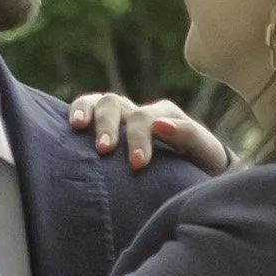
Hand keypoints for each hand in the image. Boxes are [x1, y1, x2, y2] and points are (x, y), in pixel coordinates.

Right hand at [67, 91, 229, 174]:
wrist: (199, 173)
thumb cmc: (202, 164)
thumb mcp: (203, 150)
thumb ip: (188, 135)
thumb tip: (160, 126)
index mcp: (165, 115)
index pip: (145, 119)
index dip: (139, 138)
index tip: (136, 163)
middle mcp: (140, 113)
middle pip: (117, 104)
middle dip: (108, 125)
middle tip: (105, 150)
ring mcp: (123, 119)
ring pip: (101, 102)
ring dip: (88, 113)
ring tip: (79, 127)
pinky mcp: (108, 129)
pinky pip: (88, 111)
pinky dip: (78, 111)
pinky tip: (71, 125)